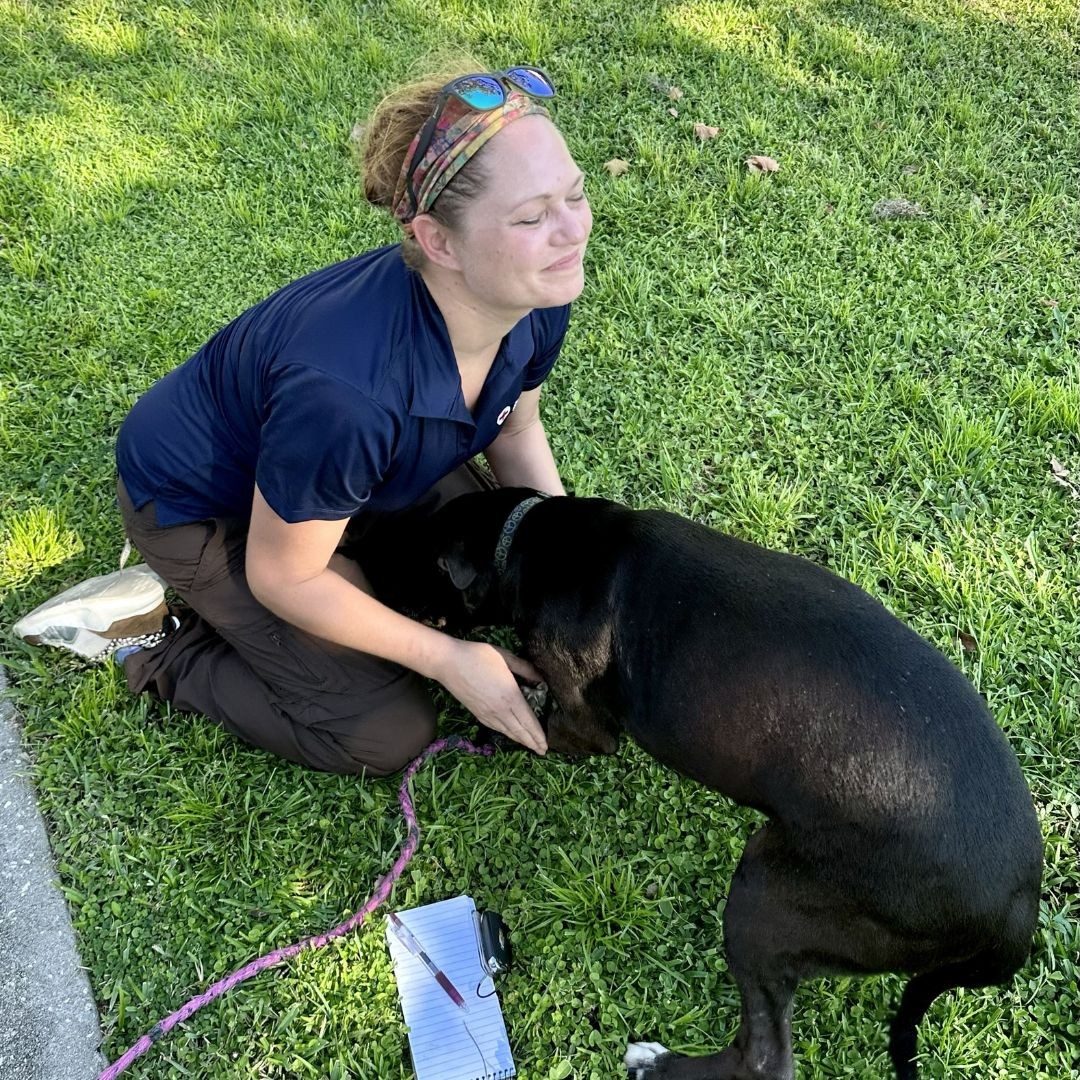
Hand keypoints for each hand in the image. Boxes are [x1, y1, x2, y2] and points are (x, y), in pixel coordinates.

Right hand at [435, 640, 547, 754]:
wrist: (447, 662)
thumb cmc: (477, 655)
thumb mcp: (505, 657)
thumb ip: (524, 668)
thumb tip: (541, 679)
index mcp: (510, 695)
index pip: (528, 721)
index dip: (538, 734)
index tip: (546, 744)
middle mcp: (500, 709)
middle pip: (519, 731)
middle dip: (533, 742)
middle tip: (543, 751)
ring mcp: (487, 713)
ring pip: (508, 732)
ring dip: (521, 741)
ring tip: (531, 747)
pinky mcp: (477, 714)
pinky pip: (496, 728)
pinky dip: (507, 734)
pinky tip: (511, 735)